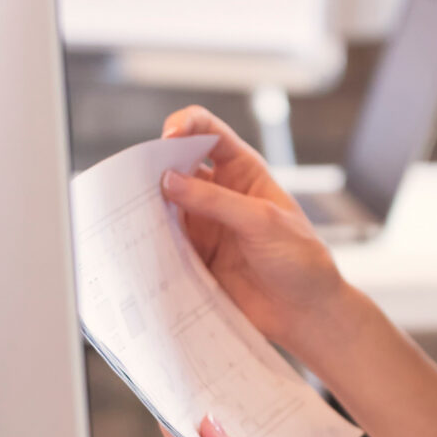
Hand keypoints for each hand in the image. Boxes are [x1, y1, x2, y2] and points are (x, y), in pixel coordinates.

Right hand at [159, 106, 350, 353]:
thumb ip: (216, 200)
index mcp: (242, 170)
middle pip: (175, 166)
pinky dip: (148, 242)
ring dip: (146, 208)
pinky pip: (162, 243)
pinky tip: (137, 245)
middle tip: (136, 181)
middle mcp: (218, 193)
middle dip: (153, 168)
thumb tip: (168, 180)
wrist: (306, 312)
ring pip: (163, 206)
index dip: (185, 124)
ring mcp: (204, 225)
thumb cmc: (300, 259)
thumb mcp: (263, 220)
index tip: (168, 137)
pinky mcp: (194, 257)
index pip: (207, 131)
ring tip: (130, 215)